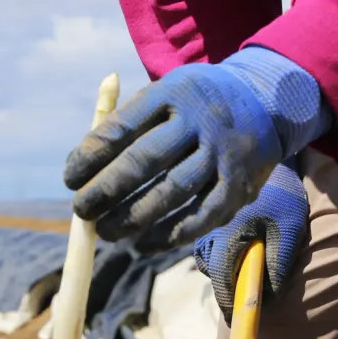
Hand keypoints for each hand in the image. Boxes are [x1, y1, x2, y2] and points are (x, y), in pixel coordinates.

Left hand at [63, 47, 329, 252]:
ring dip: (133, 218)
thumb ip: (127, 123)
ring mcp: (223, 155)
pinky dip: (169, 235)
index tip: (70, 177)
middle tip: (81, 210)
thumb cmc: (196, 105)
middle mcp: (201, 122)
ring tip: (105, 232)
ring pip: (172, 193)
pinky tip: (143, 245)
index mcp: (174, 93)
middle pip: (145, 160)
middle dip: (106, 190)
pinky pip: (201, 217)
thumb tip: (82, 167)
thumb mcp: (166, 94)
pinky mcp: (240, 186)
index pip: (123, 126)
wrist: (267, 101)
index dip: (91, 155)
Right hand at [193, 159, 307, 321]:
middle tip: (256, 284)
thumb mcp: (290, 227)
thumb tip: (268, 299)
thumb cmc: (281, 196)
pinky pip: (212, 254)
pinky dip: (226, 257)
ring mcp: (204, 231)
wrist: (265, 160)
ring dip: (231, 269)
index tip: (240, 320)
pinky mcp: (204, 228)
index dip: (232, 305)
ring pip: (213, 265)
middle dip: (233, 287)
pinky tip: (243, 242)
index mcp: (229, 235)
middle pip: (217, 277)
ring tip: (253, 252)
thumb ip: (280, 262)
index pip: (224, 281)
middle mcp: (209, 234)